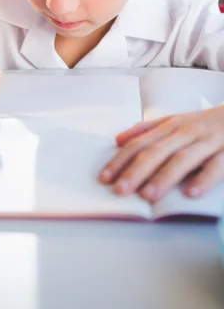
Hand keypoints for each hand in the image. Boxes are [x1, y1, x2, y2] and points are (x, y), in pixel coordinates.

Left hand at [98, 105, 223, 201]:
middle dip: (135, 171)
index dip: (120, 160)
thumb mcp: (174, 120)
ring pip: (182, 159)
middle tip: (119, 190)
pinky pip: (216, 167)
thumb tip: (118, 139)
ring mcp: (207, 142)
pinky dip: (203, 179)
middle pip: (156, 152)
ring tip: (147, 196)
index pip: (139, 143)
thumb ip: (146, 129)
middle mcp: (185, 132)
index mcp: (170, 126)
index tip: (104, 178)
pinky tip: (190, 193)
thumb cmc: (203, 123)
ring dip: (163, 177)